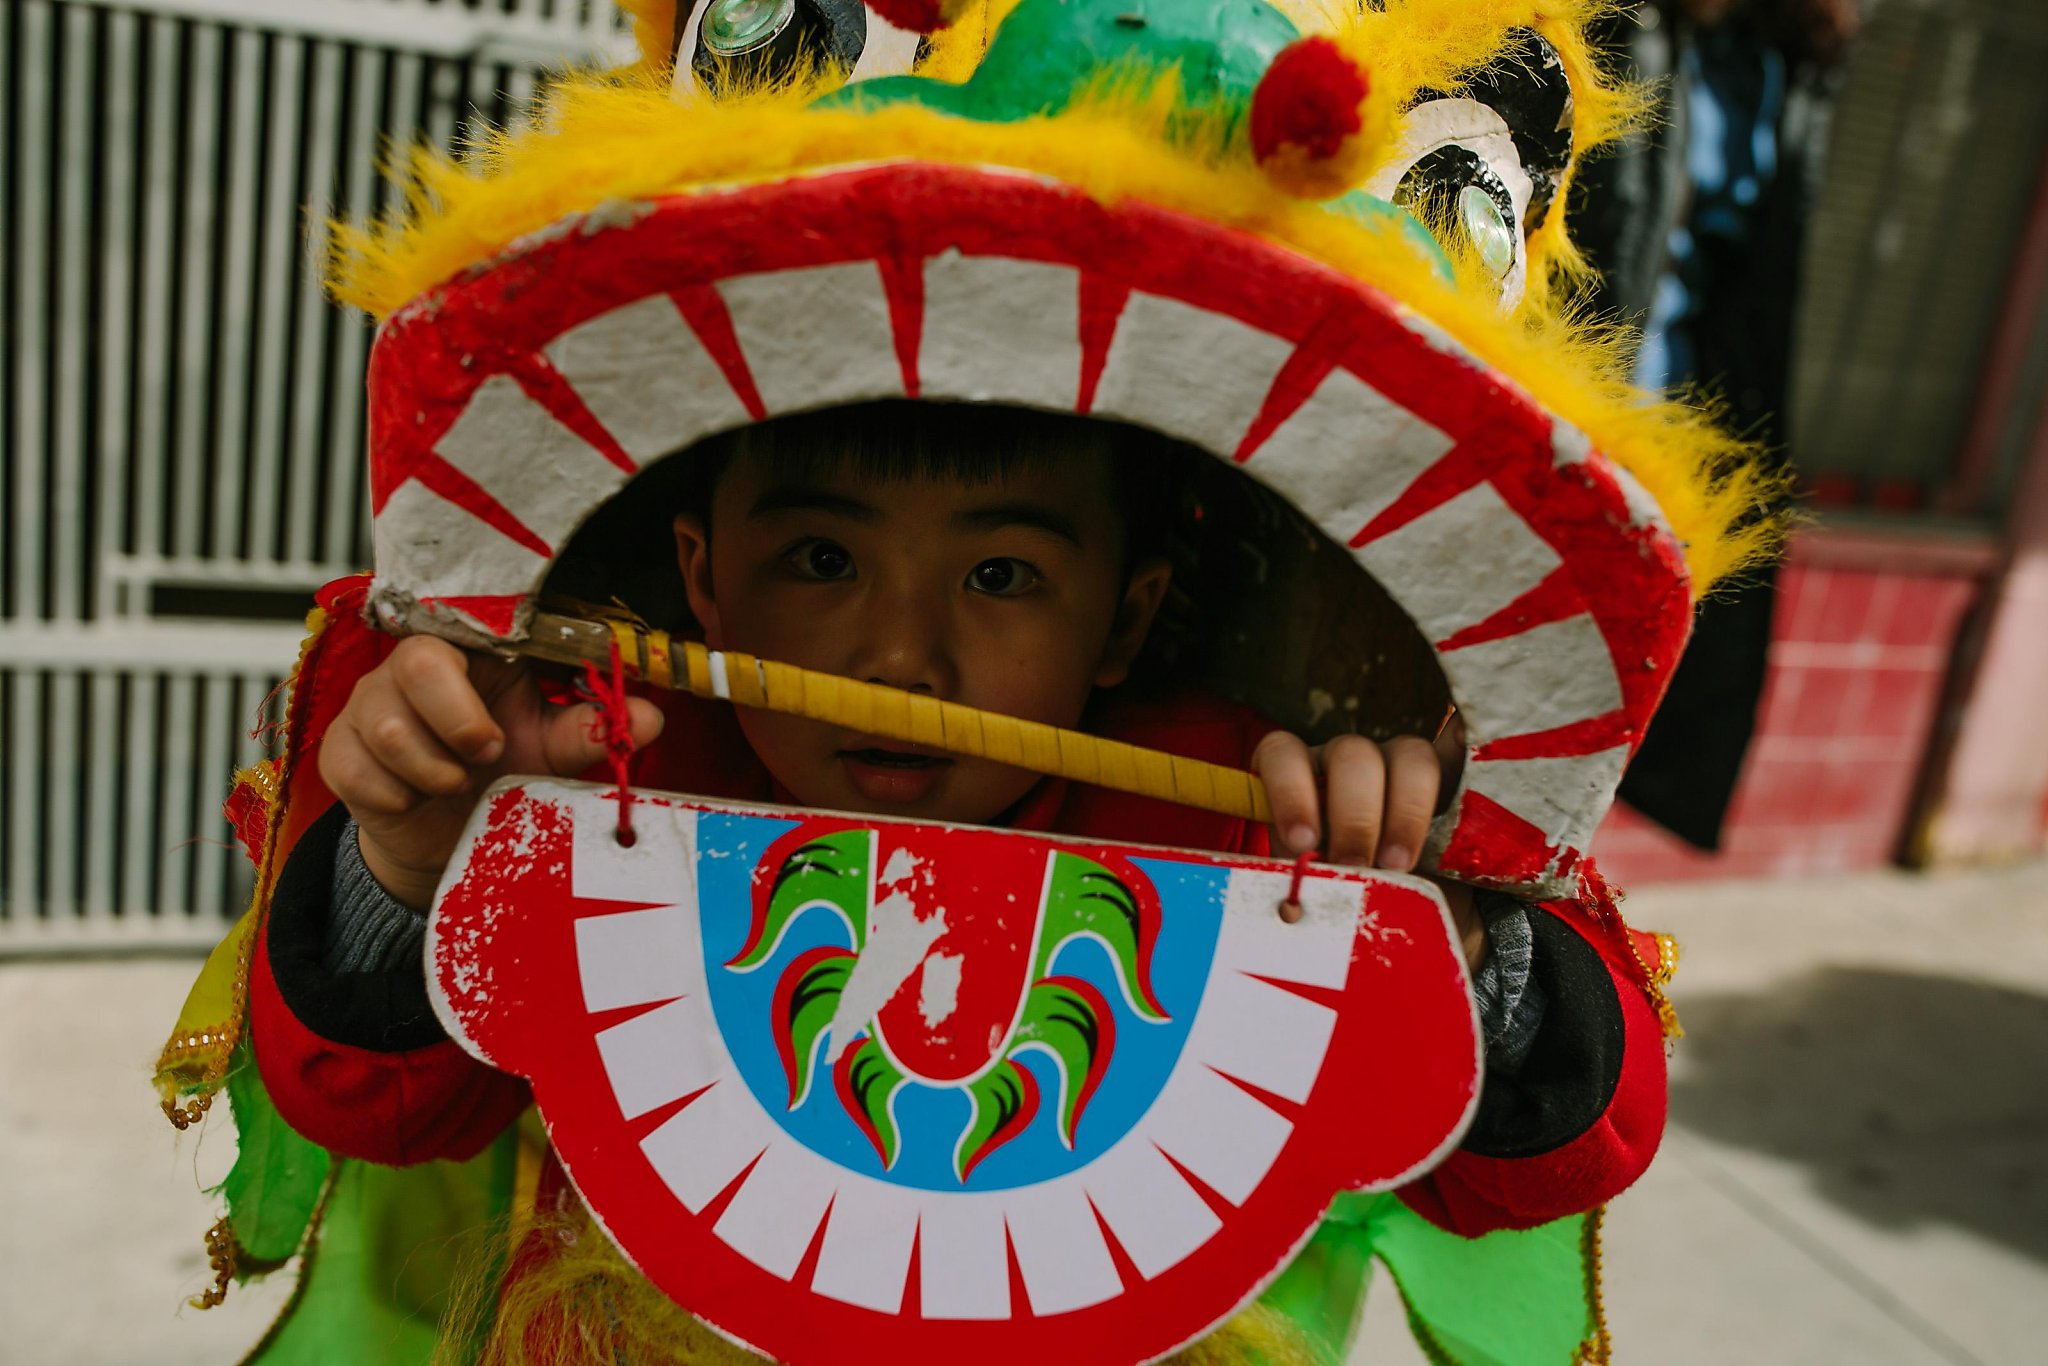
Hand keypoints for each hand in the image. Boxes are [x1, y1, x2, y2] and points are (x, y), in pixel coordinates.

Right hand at [318, 635, 664, 910]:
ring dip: (436, 770)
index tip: (513, 671)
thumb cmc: (499, 773)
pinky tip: (417, 798)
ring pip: (390, 727)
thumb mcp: (550, 750)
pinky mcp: (338, 752)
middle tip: (489, 750)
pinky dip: (400, 797)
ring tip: (458, 781)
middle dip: (459, 719)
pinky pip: (359, 771)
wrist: (445, 836)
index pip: (465, 617)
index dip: (485, 641)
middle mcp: (410, 667)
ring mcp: (368, 706)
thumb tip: (650, 717)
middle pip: (417, 661)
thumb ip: (592, 730)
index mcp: (468, 652)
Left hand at [1251, 726, 1486, 968]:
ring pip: (1409, 754)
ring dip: (1407, 812)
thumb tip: (1293, 911)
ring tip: (1398, 866)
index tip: (1302, 844)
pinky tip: (1469, 793)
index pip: (1283, 752)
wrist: (1400, 923)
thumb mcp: (1318, 898)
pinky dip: (1466, 765)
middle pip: (1352, 753)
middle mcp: (1347, 765)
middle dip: (1355, 815)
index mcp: (1301, 782)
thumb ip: (1304, 892)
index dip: (1289, 791)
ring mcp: (1398, 766)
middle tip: (1355, 867)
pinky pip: (1462, 757)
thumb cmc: (1341, 906)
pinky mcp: (1448, 779)